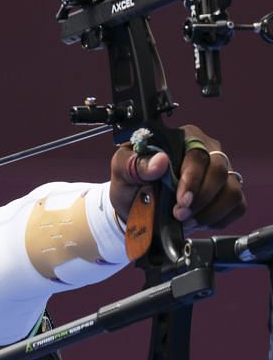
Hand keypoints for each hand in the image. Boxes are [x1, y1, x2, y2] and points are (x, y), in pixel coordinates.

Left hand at [110, 124, 245, 231]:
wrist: (134, 208)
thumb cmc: (131, 184)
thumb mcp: (122, 172)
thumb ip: (135, 164)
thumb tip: (159, 162)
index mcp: (182, 138)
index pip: (197, 154)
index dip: (192, 179)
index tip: (180, 200)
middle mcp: (206, 151)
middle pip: (219, 172)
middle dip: (199, 199)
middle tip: (179, 214)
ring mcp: (220, 172)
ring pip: (231, 191)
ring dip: (208, 212)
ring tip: (185, 220)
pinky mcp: (227, 193)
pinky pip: (236, 206)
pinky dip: (217, 219)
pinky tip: (197, 221)